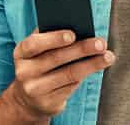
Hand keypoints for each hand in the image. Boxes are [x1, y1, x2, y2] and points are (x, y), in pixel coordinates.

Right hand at [0, 29, 116, 121]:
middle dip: (82, 49)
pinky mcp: (48, 103)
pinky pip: (71, 87)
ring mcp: (36, 89)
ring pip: (68, 74)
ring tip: (108, 57)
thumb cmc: (39, 66)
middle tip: (100, 43)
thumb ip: (50, 38)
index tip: (73, 34)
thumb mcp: (37, 52)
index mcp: (21, 53)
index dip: (53, 39)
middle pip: (56, 58)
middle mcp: (25, 72)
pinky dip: (86, 75)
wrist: (27, 99)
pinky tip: (97, 67)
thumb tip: (78, 27)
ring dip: (92, 64)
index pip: (33, 44)